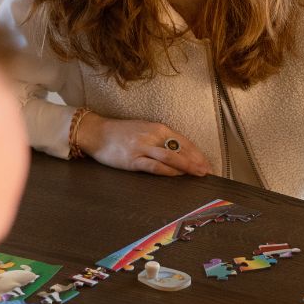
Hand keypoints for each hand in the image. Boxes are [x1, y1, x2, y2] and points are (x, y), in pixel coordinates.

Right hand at [76, 112, 209, 176]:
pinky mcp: (133, 159)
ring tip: (198, 174)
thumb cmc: (120, 133)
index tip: (207, 163)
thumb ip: (160, 140)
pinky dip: (168, 171)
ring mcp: (142, 147)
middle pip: (181, 149)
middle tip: (207, 171)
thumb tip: (179, 153)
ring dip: (187, 166)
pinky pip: (154, 166)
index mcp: (157, 128)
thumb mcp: (144, 131)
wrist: (96, 132)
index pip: (183, 142)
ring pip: (171, 157)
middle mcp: (152, 136)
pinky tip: (177, 175)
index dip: (197, 153)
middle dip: (197, 161)